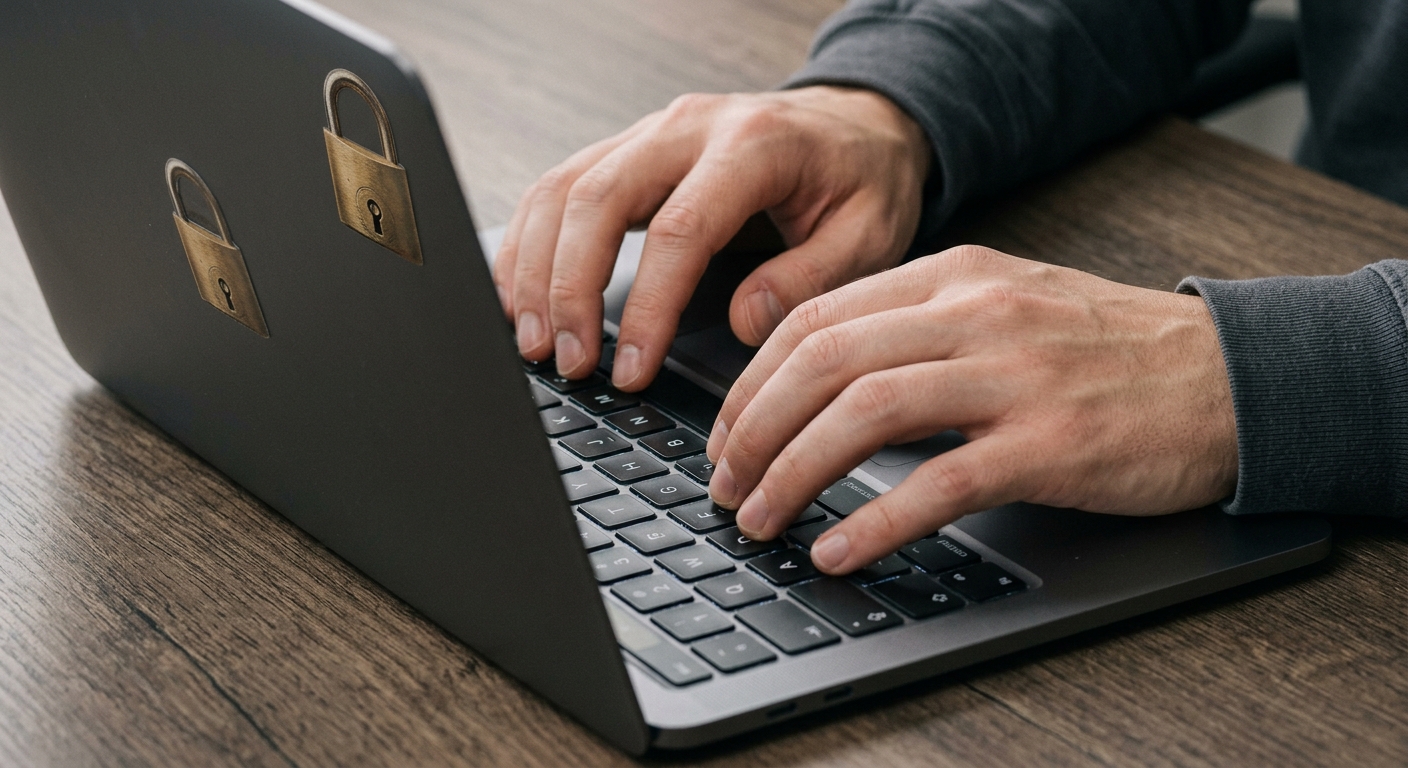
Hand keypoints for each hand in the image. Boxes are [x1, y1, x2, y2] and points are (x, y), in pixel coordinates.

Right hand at [492, 86, 930, 388]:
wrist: (856, 124)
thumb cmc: (863, 181)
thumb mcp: (871, 235)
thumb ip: (810, 279)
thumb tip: (743, 322)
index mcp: (754, 146)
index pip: (678, 229)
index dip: (647, 307)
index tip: (631, 369)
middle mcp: (689, 128)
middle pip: (596, 199)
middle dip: (568, 289)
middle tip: (566, 362)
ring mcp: (651, 133)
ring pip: (562, 188)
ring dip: (536, 270)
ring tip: (535, 343)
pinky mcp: (628, 149)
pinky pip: (559, 187)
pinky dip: (531, 243)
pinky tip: (524, 295)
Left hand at [704, 246, 1238, 574]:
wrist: (1229, 376)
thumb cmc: (1108, 351)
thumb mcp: (1004, 307)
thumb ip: (917, 329)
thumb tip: (818, 381)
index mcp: (952, 277)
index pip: (814, 317)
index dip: (751, 381)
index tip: (725, 432)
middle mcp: (974, 314)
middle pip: (823, 361)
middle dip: (752, 429)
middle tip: (724, 484)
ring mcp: (1013, 376)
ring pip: (864, 414)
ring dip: (792, 472)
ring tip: (760, 519)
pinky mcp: (1050, 444)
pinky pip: (939, 483)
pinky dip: (874, 520)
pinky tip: (838, 549)